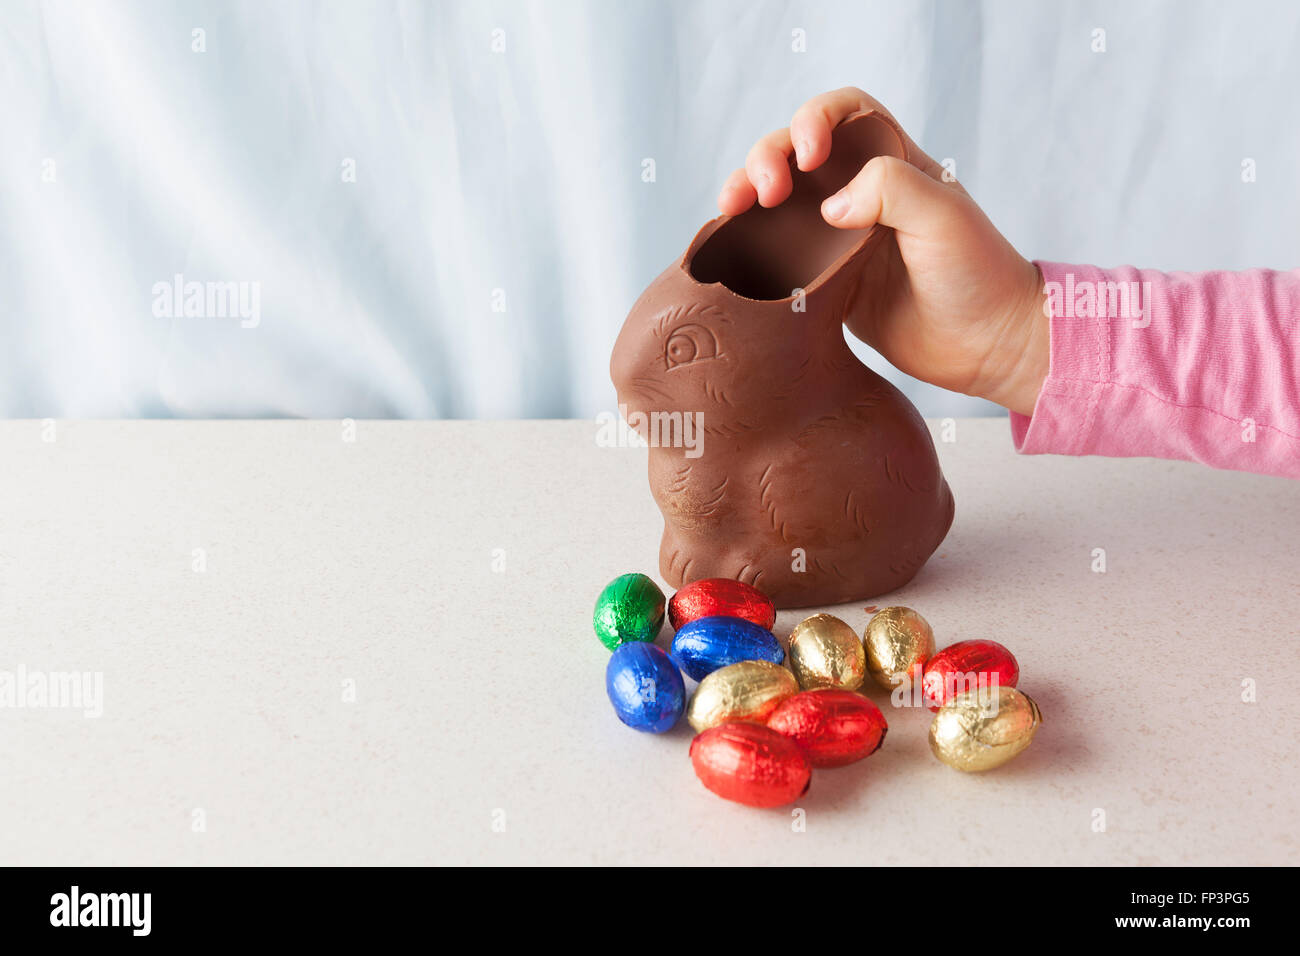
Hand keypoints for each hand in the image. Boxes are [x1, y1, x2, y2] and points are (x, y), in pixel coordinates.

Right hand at [718, 87, 1047, 416]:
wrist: (986, 346)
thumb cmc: (978, 275)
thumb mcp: (944, 217)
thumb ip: (890, 189)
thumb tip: (829, 207)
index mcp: (895, 164)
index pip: (844, 113)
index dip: (815, 120)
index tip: (808, 156)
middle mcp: (863, 195)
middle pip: (796, 153)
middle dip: (767, 158)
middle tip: (764, 193)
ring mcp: (840, 240)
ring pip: (778, 203)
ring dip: (747, 197)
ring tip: (731, 212)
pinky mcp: (827, 283)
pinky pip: (779, 257)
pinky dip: (751, 248)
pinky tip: (735, 251)